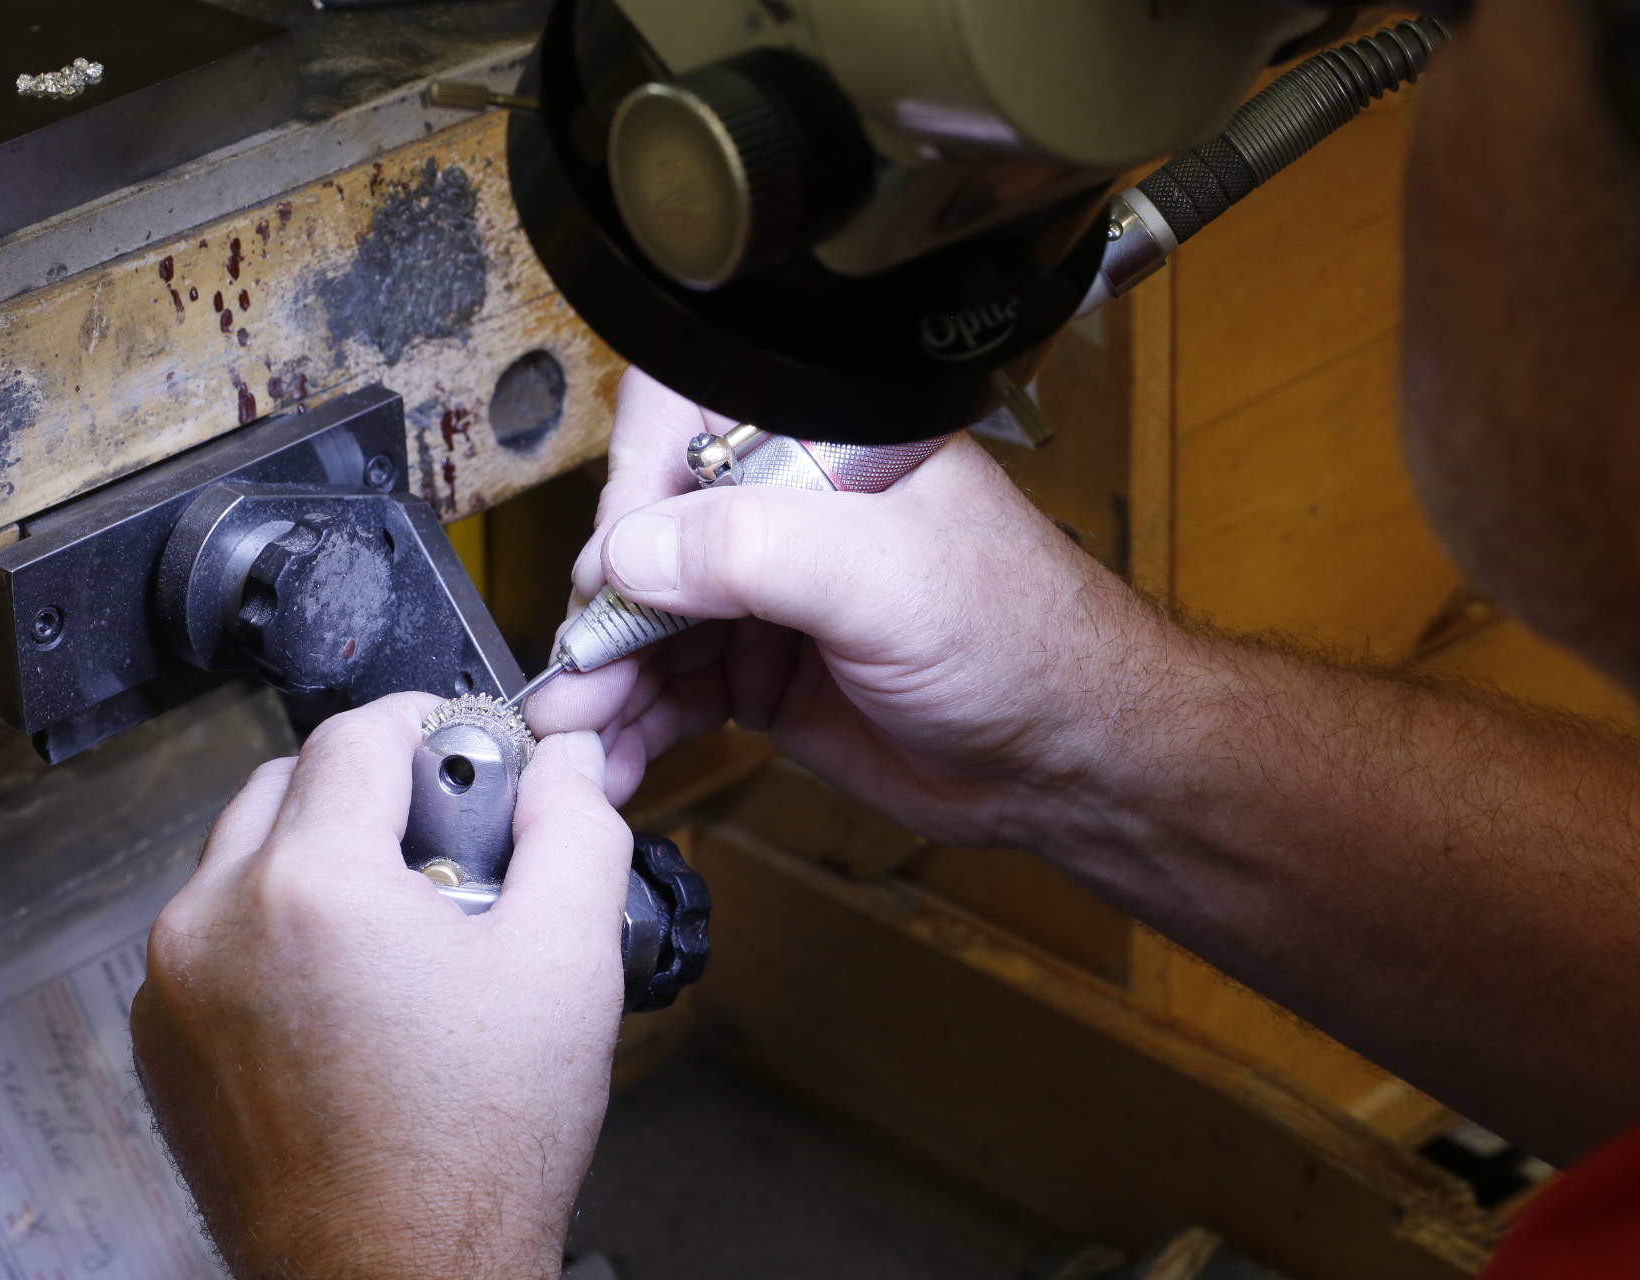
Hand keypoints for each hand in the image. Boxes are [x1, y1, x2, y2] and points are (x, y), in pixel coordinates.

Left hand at [132, 693, 630, 1279]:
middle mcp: (212, 923)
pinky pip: (214, 934)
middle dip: (373, 791)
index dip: (429, 723)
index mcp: (309, 889)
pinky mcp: (162, 1041)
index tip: (471, 751)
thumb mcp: (568, 964)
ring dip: (322, 855)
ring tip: (408, 929)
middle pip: (289, 782)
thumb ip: (575, 831)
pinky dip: (277, 927)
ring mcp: (172, 987)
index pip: (356, 733)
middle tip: (452, 847)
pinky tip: (353, 990)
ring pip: (245, 855)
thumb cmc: (474, 1153)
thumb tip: (563, 761)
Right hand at [526, 370, 1145, 851]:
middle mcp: (782, 506)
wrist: (1063, 758)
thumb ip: (755, 550)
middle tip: (576, 678)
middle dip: (601, 612)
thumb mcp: (887, 577)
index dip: (633, 492)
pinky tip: (613, 761)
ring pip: (646, 621)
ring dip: (604, 680)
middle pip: (644, 534)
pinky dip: (634, 725)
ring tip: (578, 738)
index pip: (681, 424)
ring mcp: (767, 592)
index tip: (615, 572)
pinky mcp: (761, 669)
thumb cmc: (1021, 638)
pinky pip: (670, 688)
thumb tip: (632, 550)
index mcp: (818, 442)